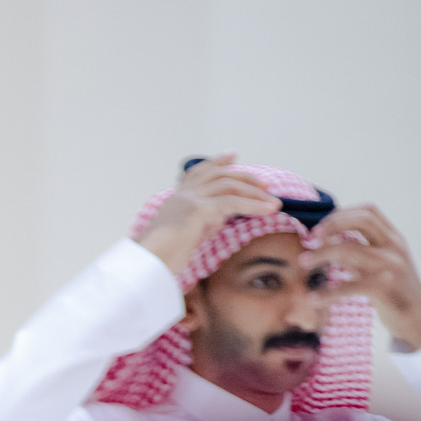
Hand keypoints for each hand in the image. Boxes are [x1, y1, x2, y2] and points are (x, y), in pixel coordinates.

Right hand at [136, 152, 279, 276]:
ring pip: (229, 186)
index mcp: (175, 201)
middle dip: (245, 177)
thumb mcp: (181, 237)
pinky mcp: (198, 210)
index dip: (216, 162)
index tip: (232, 155)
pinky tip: (268, 210)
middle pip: (219, 175)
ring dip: (255, 193)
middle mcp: (182, 195)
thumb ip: (198, 224)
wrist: (145, 265)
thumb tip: (217, 220)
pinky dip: (254, 205)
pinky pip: (233, 202)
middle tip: (265, 185)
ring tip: (274, 203)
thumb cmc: (158, 260)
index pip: (198, 173)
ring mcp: (190, 200)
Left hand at [299, 205, 420, 350]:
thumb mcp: (379, 265)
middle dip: (332, 225)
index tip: (320, 227)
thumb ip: (359, 252)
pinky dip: (328, 292)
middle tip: (310, 239)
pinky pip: (350, 285)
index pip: (368, 211)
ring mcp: (391, 265)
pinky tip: (313, 298)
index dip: (341, 213)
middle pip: (362, 220)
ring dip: (321, 254)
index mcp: (393, 237)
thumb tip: (327, 243)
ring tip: (303, 262)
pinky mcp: (385, 288)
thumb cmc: (393, 291)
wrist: (418, 319)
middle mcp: (394, 246)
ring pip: (350, 249)